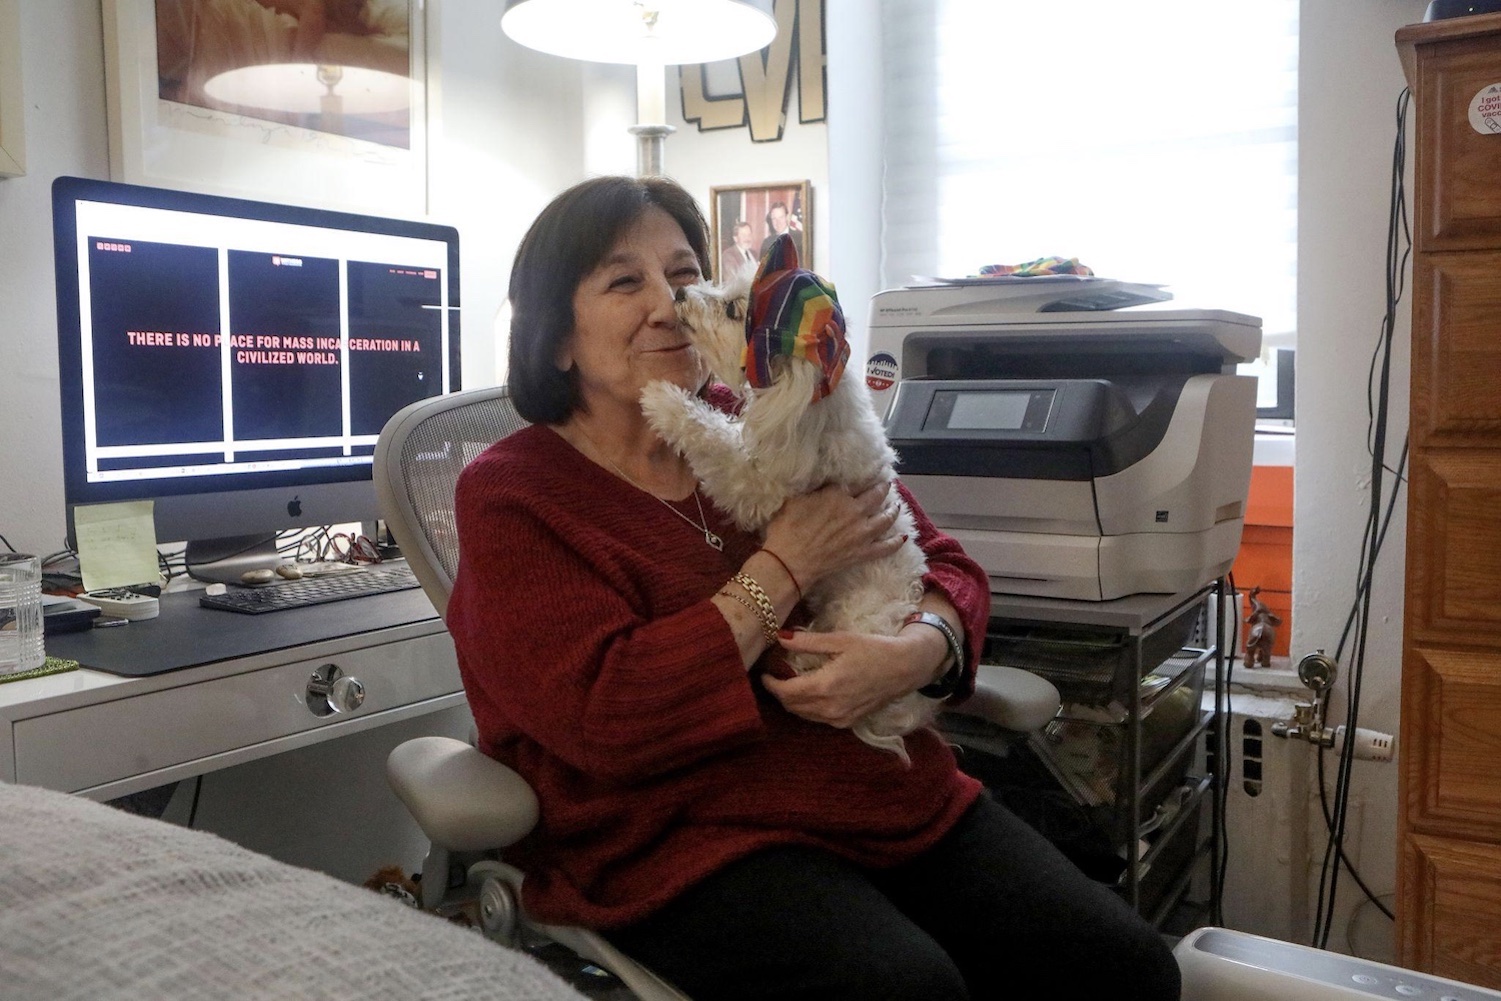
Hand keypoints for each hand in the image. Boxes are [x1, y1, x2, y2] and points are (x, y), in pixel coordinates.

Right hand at [760, 481, 903, 591]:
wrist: (789, 561)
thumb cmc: (786, 529)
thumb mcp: (795, 499)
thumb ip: (813, 489)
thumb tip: (822, 483)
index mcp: (838, 494)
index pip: (856, 481)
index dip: (863, 476)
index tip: (868, 473)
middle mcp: (855, 510)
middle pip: (876, 495)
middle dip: (883, 488)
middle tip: (887, 484)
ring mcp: (862, 532)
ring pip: (886, 518)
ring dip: (893, 510)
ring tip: (897, 506)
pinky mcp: (862, 552)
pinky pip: (885, 547)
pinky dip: (896, 542)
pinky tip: (903, 537)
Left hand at [761, 628, 931, 727]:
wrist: (905, 668)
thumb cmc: (873, 649)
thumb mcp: (840, 640)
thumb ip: (807, 642)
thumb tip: (780, 637)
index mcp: (825, 686)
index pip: (785, 691)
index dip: (771, 683)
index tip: (764, 672)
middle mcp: (830, 708)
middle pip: (791, 706)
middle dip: (779, 692)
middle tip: (774, 675)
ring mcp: (839, 719)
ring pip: (804, 715)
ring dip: (792, 701)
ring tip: (789, 682)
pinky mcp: (848, 723)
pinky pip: (818, 719)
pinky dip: (808, 708)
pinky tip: (810, 692)